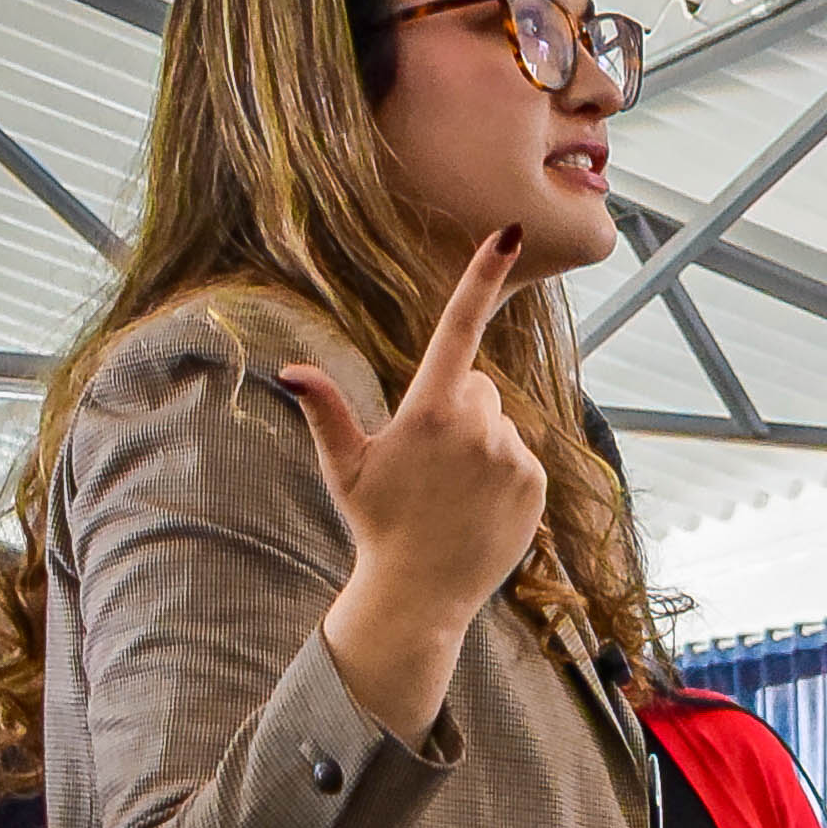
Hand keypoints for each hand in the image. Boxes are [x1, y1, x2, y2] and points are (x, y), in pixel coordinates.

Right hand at [290, 228, 548, 742]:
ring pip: (500, 423)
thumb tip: (290, 371)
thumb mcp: (344, 467)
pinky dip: (503, 472)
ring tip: (451, 492)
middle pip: (476, 385)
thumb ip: (325, 412)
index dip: (482, 276)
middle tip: (428, 461)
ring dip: (480, 443)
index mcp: (429, 410)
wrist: (421, 596)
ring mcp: (512, 454)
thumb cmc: (376, 526)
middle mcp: (478, 425)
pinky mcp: (536, 483)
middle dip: (457, 406)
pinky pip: (521, 456)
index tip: (510, 231)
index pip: (459, 328)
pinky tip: (477, 507)